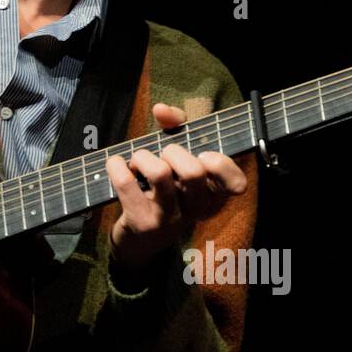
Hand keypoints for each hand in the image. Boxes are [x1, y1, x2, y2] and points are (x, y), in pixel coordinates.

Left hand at [105, 102, 247, 283]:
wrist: (138, 241)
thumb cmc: (162, 189)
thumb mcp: (176, 159)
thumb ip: (177, 126)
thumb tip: (162, 110)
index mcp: (212, 195)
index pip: (235, 182)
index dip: (221, 164)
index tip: (204, 155)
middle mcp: (196, 210)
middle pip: (193, 171)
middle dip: (172, 151)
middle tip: (161, 156)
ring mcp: (169, 219)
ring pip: (160, 173)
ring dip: (143, 157)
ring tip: (138, 161)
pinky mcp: (141, 223)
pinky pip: (126, 183)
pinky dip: (116, 165)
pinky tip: (116, 164)